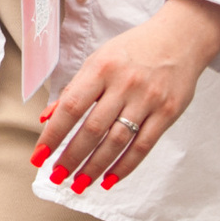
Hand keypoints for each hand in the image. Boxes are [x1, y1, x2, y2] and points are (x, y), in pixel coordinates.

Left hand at [31, 0, 219, 191]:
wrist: (180, 37)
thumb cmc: (133, 49)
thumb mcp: (99, 59)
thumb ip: (75, 88)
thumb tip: (47, 117)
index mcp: (101, 68)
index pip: (72, 107)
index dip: (53, 133)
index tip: (39, 155)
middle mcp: (124, 84)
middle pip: (93, 129)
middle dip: (72, 156)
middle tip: (57, 175)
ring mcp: (148, 99)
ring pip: (117, 141)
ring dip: (95, 167)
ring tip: (78, 183)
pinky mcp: (168, 112)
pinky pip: (143, 146)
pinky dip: (124, 166)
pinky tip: (108, 179)